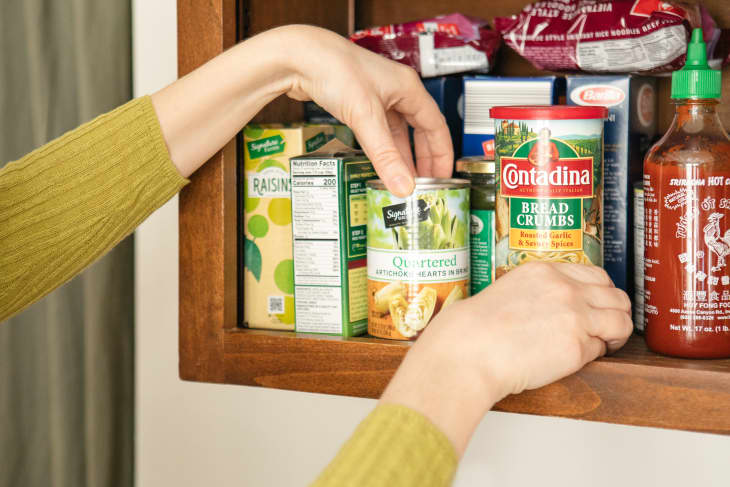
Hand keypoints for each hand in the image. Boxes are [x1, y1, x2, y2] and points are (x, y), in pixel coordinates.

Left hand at [153, 25, 451, 195]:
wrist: (298, 57)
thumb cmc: (335, 70)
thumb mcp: (366, 118)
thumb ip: (385, 156)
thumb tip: (403, 186)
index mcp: (408, 89)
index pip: (436, 126)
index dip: (442, 154)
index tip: (444, 178)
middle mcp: (396, 92)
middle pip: (420, 131)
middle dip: (424, 159)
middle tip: (426, 185)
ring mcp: (376, 97)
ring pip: (397, 133)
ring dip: (402, 157)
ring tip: (404, 180)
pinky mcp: (358, 104)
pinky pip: (378, 131)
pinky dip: (383, 150)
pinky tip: (381, 164)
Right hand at [380, 262, 632, 454]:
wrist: (468, 350)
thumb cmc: (476, 328)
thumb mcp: (509, 289)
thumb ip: (539, 291)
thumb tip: (558, 307)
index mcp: (546, 271)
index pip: (597, 276)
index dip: (602, 294)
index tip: (598, 306)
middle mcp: (565, 289)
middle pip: (616, 296)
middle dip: (615, 313)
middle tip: (607, 328)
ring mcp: (575, 316)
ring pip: (621, 321)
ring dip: (615, 334)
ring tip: (604, 344)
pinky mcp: (577, 346)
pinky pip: (601, 350)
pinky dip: (594, 356)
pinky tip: (573, 359)